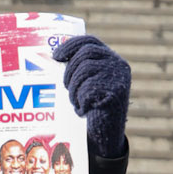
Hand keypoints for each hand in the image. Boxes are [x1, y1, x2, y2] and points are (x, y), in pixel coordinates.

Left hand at [50, 33, 129, 157]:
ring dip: (74, 89)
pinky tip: (84, 110)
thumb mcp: (87, 83)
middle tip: (65, 87)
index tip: (55, 56)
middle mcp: (118, 64)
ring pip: (85, 71)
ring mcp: (119, 77)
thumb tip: (53, 57)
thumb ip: (80, 68)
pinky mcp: (117, 93)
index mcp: (111, 59)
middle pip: (86, 54)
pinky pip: (89, 89)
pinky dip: (81, 101)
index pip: (90, 41)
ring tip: (76, 102)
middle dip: (70, 70)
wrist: (107, 132)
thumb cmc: (92, 106)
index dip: (71, 45)